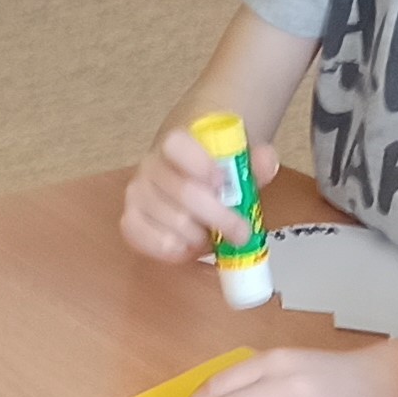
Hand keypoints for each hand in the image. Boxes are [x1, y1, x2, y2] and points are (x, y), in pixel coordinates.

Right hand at [119, 125, 275, 263]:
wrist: (189, 183)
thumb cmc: (216, 176)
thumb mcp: (240, 165)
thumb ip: (257, 161)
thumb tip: (266, 162)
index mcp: (176, 145)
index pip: (176, 145)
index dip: (200, 164)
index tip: (224, 182)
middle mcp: (150, 166)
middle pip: (183, 192)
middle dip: (218, 217)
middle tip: (241, 232)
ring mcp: (137, 195)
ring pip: (172, 223)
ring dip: (199, 237)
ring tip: (211, 237)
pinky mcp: (131, 221)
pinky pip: (144, 240)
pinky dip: (173, 251)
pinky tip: (188, 248)